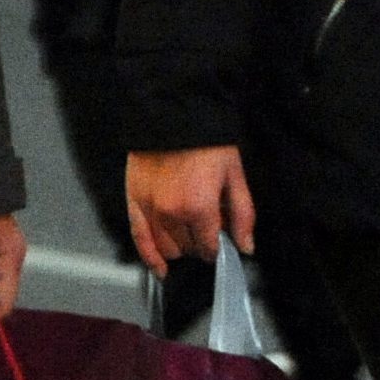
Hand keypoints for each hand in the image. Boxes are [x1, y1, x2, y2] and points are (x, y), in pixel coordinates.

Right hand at [126, 147, 255, 273]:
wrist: (173, 110)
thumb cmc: (206, 140)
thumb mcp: (234, 176)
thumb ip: (242, 215)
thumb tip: (246, 247)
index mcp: (199, 208)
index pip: (209, 248)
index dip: (216, 245)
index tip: (218, 236)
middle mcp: (172, 213)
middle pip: (188, 249)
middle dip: (198, 242)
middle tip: (203, 225)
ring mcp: (150, 208)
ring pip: (167, 248)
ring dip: (178, 246)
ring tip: (185, 230)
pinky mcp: (134, 199)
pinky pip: (140, 238)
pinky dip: (150, 257)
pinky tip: (160, 270)